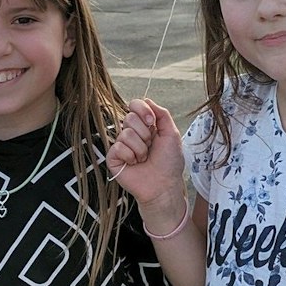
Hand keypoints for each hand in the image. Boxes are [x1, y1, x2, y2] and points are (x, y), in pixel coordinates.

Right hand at [109, 99, 183, 215]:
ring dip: (140, 148)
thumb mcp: (172, 134)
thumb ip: (162, 114)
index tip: (151, 122)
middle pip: (129, 117)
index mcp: (145, 126)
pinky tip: (135, 164)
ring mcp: (121, 145)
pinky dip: (130, 156)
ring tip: (144, 158)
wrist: (164, 185)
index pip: (134, 105)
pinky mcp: (113, 158)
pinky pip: (118, 147)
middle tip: (150, 147)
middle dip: (145, 134)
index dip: (142, 110)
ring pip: (125, 134)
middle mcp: (131, 133)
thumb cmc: (169, 162)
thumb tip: (147, 100)